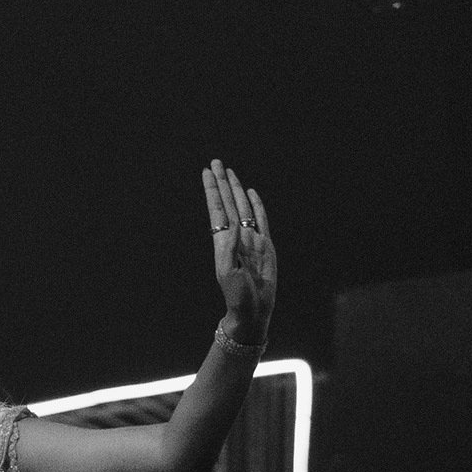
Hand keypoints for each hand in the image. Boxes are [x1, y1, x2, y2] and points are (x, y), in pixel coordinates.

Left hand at [201, 160, 276, 343]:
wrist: (253, 309)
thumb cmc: (237, 295)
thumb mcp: (228, 272)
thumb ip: (229, 249)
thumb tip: (233, 226)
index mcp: (223, 242)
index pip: (216, 209)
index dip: (212, 190)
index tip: (207, 172)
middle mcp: (236, 237)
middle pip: (228, 203)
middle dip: (222, 183)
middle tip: (216, 162)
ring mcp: (251, 239)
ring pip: (242, 207)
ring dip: (236, 190)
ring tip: (230, 172)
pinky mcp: (265, 245)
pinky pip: (261, 219)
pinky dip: (256, 205)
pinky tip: (250, 193)